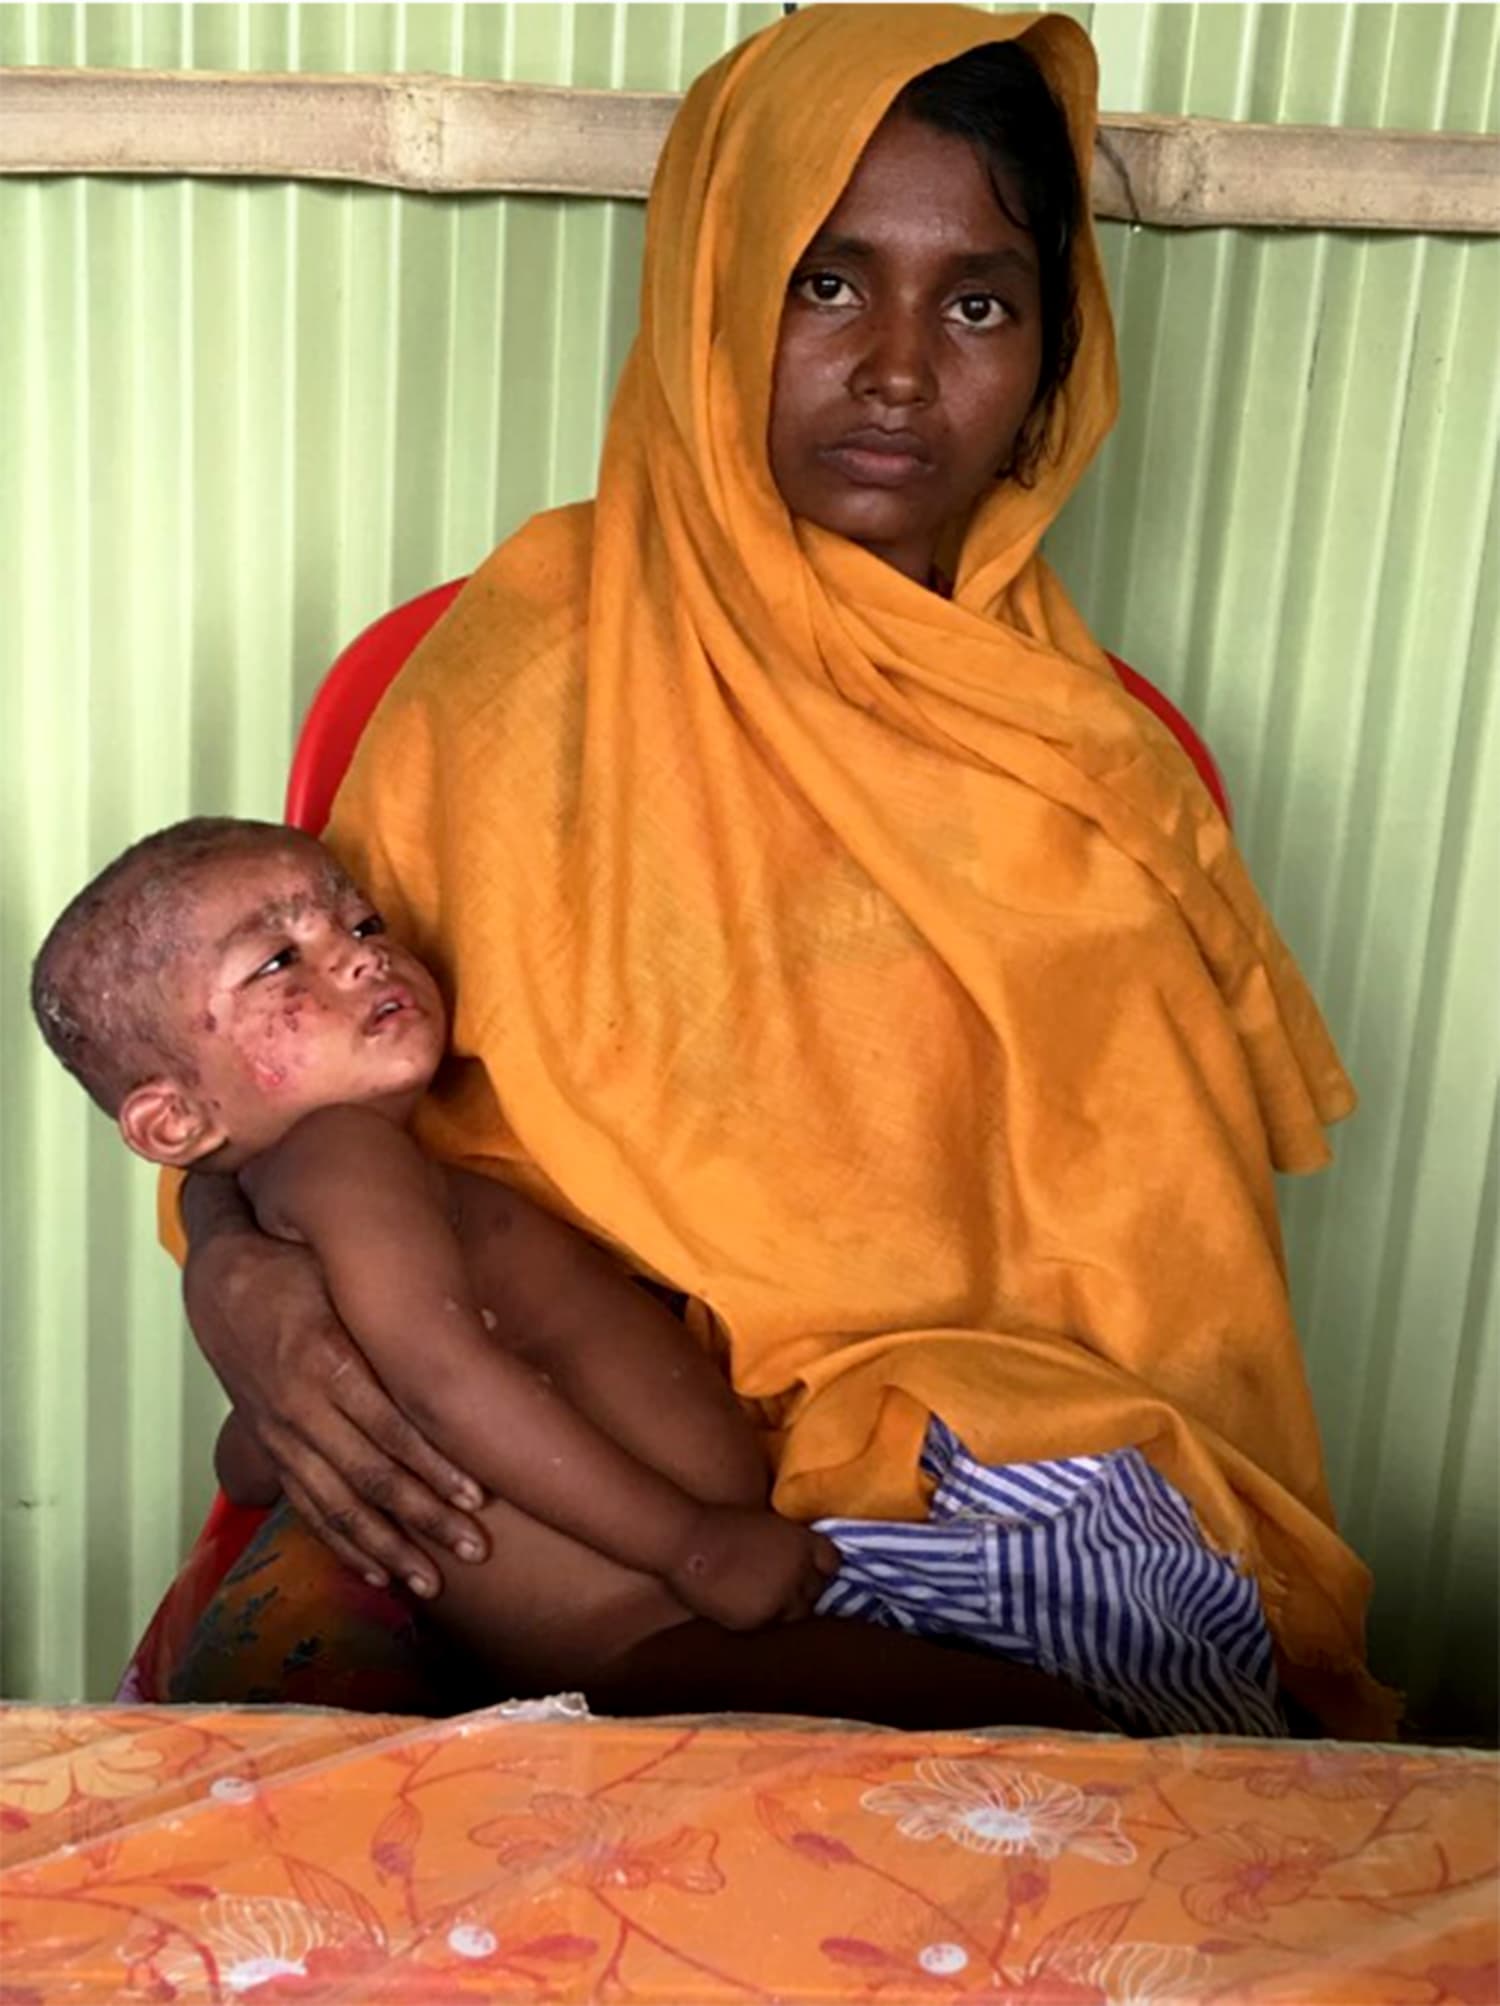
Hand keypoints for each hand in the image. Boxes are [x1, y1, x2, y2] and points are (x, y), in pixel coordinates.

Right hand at [183, 1223, 489, 1597]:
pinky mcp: (273, 1452)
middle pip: (370, 1475)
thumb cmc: (298, 1269)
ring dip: (387, 1548)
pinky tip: (376, 1574)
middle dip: (425, 1517)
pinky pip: (308, 1508)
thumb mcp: (347, 1273)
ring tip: (432, 1582)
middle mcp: (301, 1408)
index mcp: (326, 1359)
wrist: (219, 1282)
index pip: (389, 1424)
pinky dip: (342, 1545)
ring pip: (338, 1505)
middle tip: (475, 1550)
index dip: (435, 1463)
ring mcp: (283, 1436)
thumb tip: (489, 1317)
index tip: (479, 1495)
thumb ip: (406, 1306)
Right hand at [665, 1506, 839, 1630]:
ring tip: (764, 1602)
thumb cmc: (719, 1525)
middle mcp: (799, 1571)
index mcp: (801, 1542)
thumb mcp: (765, 1526)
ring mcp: (781, 1598)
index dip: (820, 1568)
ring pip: (797, 1614)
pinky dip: (762, 1619)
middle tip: (781, 1590)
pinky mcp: (760, 1620)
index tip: (811, 1572)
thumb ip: (786, 1545)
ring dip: (785, 1609)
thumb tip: (797, 1564)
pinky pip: (770, 1625)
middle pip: (817, 1591)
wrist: (688, 1541)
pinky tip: (746, 1609)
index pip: (831, 1562)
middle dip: (803, 1591)